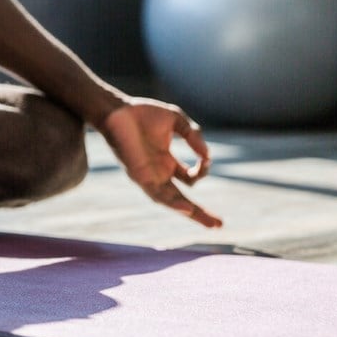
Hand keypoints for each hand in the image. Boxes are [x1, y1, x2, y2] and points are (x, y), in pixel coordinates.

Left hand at [98, 98, 222, 227]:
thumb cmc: (142, 114)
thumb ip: (193, 136)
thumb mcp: (177, 121)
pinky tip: (186, 209)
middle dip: (200, 212)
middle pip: (182, 199)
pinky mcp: (138, 176)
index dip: (203, 170)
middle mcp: (158, 174)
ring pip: (172, 201)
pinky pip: (157, 194)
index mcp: (166, 162)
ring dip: (190, 212)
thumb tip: (207, 156)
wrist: (117, 111)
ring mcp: (148, 177)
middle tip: (218, 225)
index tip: (205, 160)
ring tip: (210, 223)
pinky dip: (172, 203)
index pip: (189, 180)